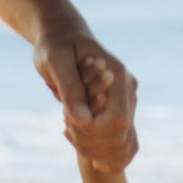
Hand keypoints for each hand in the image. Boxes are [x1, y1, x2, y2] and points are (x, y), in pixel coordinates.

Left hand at [39, 26, 138, 171]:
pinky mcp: (118, 108)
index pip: (118, 122)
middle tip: (65, 125)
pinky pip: (115, 141)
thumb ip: (70, 90)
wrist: (60, 35)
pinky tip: (72, 132)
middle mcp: (128, 88)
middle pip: (120, 137)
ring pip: (120, 143)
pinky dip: (94, 146)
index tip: (67, 122)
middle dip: (90, 142)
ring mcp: (126, 100)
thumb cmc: (54, 45)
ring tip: (67, 127)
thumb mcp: (55, 62)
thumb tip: (85, 123)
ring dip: (91, 147)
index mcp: (118, 74)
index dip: (93, 133)